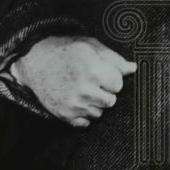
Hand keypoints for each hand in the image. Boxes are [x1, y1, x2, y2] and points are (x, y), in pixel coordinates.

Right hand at [14, 35, 136, 126]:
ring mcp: (74, 105)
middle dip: (105, 92)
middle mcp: (85, 90)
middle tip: (92, 81)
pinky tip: (77, 100)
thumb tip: (133, 69)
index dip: (112, 77)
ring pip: (99, 113)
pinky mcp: (64, 115)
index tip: (102, 72)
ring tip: (83, 89)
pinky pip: (86, 123)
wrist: (35, 60)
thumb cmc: (66, 50)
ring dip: (95, 103)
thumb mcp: (91, 46)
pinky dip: (84, 114)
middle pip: (111, 101)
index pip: (118, 84)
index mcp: (94, 71)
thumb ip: (114, 59)